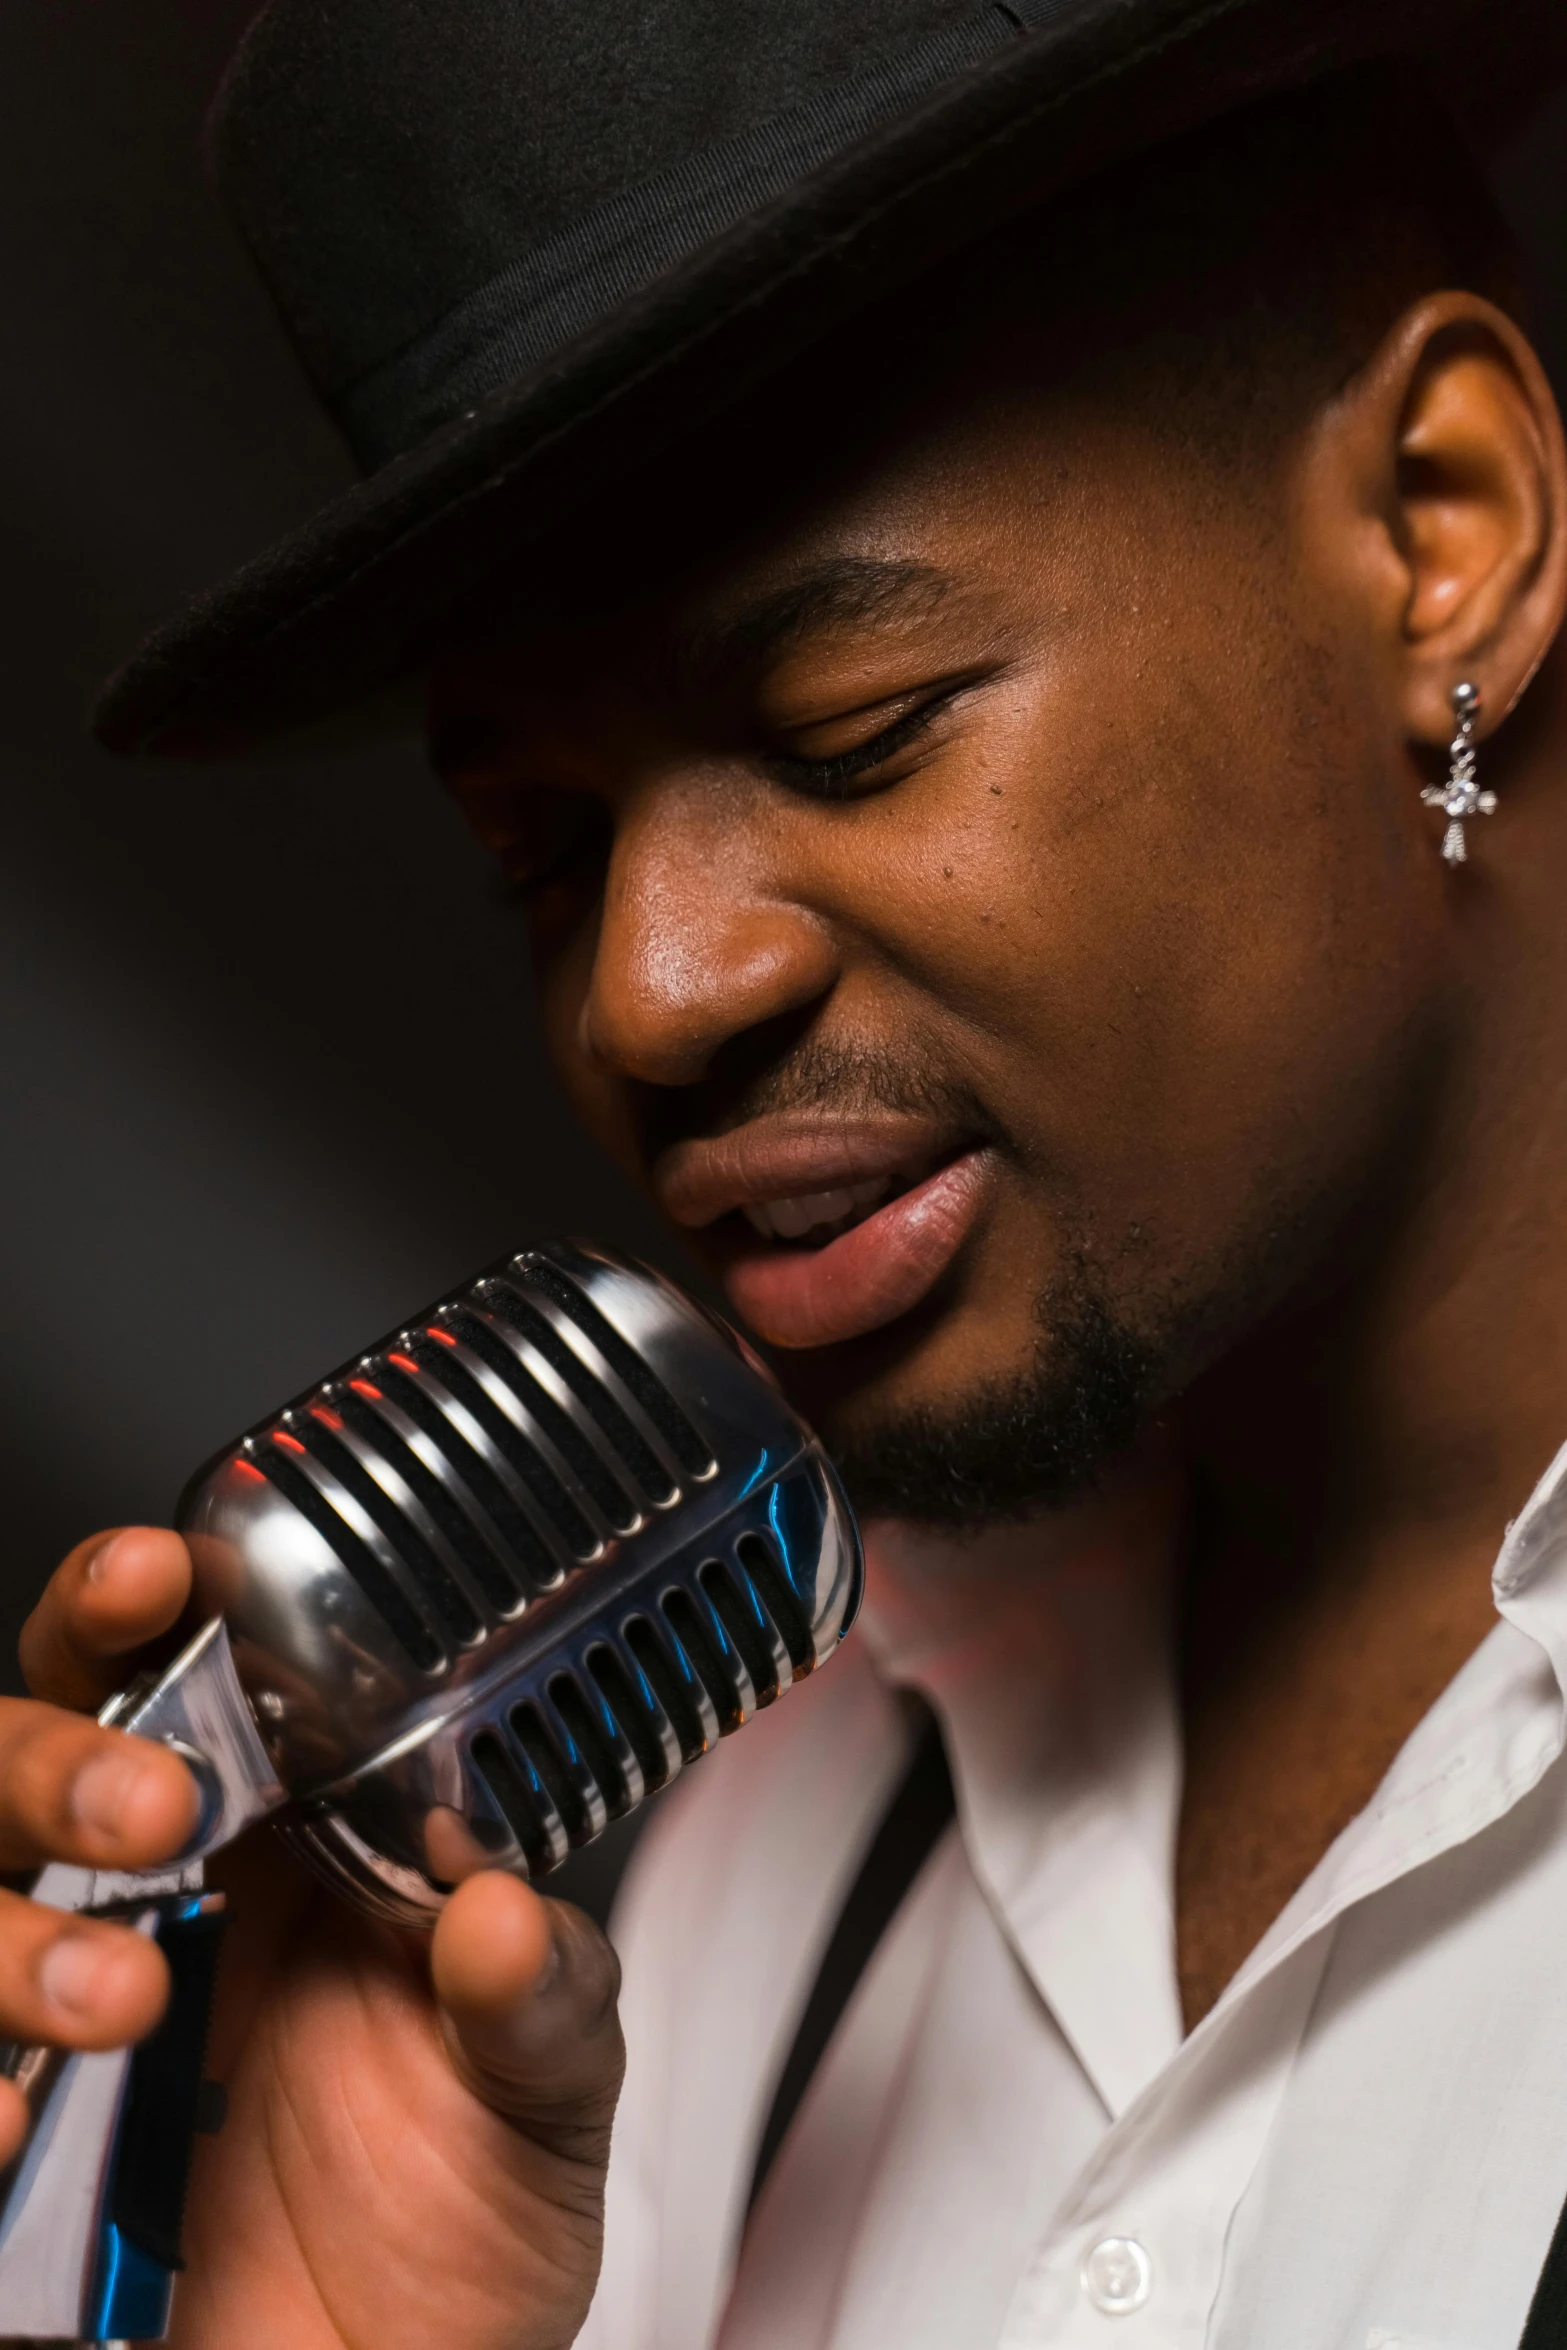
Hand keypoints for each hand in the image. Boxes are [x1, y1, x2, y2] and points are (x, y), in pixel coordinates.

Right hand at [7, 1527, 624, 2349]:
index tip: (161, 1578)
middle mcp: (151, 1917)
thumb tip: (509, 1915)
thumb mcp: (546, 2096)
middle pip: (24, 1762)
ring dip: (13, 1932)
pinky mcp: (18, 2160)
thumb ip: (545, 2003)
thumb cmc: (463, 2225)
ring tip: (119, 1999)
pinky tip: (10, 2120)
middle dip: (61, 1752)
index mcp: (278, 1850)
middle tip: (161, 1805)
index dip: (139, 1608)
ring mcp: (62, 2032)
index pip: (174, 1676)